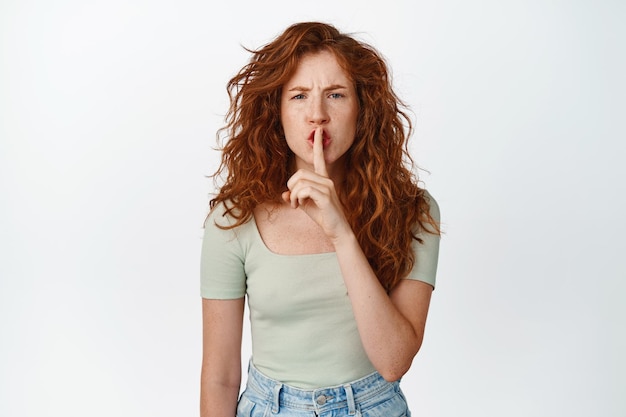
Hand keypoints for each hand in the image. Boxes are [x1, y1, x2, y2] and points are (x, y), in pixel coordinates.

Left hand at [282, 127, 350, 241]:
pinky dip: (297, 198)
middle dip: (291, 187)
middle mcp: (327, 180)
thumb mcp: (305, 205)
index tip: (318, 131)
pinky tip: (300, 206)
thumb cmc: (323, 217)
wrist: (337, 231)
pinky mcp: (325, 197)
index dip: (318, 145)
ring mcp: (327, 188)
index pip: (319, 159)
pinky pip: (304, 190)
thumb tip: (283, 194)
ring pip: (300, 182)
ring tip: (297, 205)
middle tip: (293, 200)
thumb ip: (295, 197)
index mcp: (323, 180)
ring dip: (294, 195)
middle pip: (300, 173)